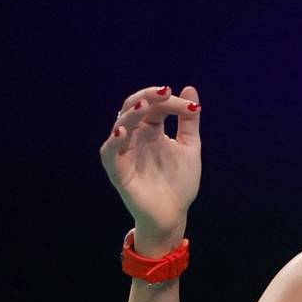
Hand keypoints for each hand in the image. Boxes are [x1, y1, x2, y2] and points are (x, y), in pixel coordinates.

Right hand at [99, 85, 201, 248]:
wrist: (173, 214)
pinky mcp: (117, 171)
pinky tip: (123, 132)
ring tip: (144, 106)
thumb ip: (188, 120)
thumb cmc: (179, 182)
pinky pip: (109, 153)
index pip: (156, 106)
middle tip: (163, 92)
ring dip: (131, 114)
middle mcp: (136, 137)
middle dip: (147, 97)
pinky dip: (113, 142)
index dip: (171, 101)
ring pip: (120, 126)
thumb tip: (190, 88)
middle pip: (133, 108)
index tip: (192, 108)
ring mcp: (125, 153)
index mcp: (152, 130)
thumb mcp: (189, 147)